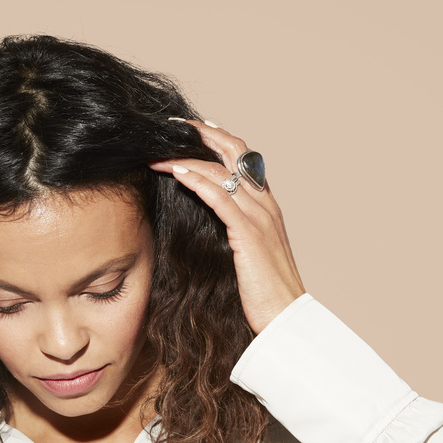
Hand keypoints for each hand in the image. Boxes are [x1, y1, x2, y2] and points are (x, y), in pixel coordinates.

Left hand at [148, 120, 304, 334]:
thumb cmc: (264, 291)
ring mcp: (259, 216)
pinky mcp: (248, 233)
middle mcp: (265, 203)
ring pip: (221, 171)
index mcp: (267, 205)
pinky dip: (197, 180)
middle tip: (172, 127)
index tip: (193, 128)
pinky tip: (176, 172)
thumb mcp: (249, 253)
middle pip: (234, 152)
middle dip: (201, 134)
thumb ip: (234, 230)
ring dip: (186, 157)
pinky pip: (220, 197)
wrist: (284, 315)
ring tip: (158, 151)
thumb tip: (210, 219)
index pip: (243, 158)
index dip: (219, 138)